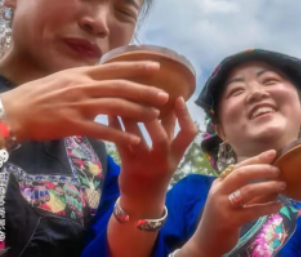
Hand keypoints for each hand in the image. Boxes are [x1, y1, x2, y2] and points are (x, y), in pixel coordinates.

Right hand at [0, 62, 167, 146]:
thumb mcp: (63, 78)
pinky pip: (102, 131)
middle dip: (145, 91)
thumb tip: (102, 73)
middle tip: (165, 96)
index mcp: (82, 74)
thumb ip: (84, 77)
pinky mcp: (73, 125)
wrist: (14, 111)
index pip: (114, 68)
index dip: (137, 67)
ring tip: (156, 117)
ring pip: (116, 108)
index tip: (156, 67)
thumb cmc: (38, 95)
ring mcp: (79, 105)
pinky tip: (135, 141)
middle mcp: (83, 87)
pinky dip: (120, 136)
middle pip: (121, 88)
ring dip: (138, 113)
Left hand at [109, 98, 196, 217]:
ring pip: (137, 139)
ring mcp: (145, 165)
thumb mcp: (170, 154)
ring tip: (123, 100)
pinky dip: (116, 128)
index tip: (179, 98)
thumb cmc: (158, 172)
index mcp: (177, 155)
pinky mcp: (128, 167)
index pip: (188, 134)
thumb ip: (171, 131)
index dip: (185, 116)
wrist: (142, 203)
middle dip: (152, 118)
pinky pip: (121, 144)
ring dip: (130, 118)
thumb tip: (171, 104)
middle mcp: (163, 160)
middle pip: (161, 138)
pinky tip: (111, 114)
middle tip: (144, 98)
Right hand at [181, 151, 285, 256]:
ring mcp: (223, 206)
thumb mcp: (228, 200)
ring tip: (282, 186)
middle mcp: (219, 192)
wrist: (205, 243)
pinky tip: (278, 206)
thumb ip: (244, 188)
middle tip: (278, 171)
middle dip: (262, 169)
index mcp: (219, 183)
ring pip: (248, 190)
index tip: (272, 153)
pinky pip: (252, 210)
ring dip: (268, 187)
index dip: (256, 159)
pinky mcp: (229, 221)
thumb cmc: (221, 218)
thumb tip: (270, 177)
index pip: (239, 166)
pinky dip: (267, 207)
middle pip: (242, 174)